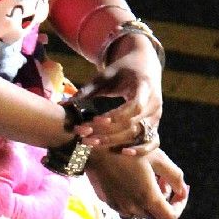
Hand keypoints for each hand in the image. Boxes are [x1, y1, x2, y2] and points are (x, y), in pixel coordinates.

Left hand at [68, 37, 162, 155]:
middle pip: (132, 124)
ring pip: (138, 135)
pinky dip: (141, 150)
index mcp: (144, 86)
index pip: (134, 106)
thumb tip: (62, 104)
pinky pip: (153, 142)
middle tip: (82, 134)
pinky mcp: (154, 125)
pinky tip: (123, 153)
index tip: (95, 120)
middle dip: (106, 132)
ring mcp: (156, 116)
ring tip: (90, 143)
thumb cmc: (121, 70)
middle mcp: (154, 103)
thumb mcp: (105, 76)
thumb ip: (87, 90)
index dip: (116, 116)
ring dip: (114, 141)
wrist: (144, 66)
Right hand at [86, 146, 188, 218]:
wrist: (94, 146)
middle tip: (163, 180)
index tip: (180, 192)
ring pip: (142, 212)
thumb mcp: (158, 158)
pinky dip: (136, 199)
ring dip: (150, 201)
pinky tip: (133, 180)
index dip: (180, 207)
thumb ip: (175, 176)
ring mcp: (120, 206)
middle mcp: (133, 207)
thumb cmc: (128, 148)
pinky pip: (128, 207)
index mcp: (147, 197)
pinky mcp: (109, 202)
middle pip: (157, 215)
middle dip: (165, 201)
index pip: (171, 218)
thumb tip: (182, 189)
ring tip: (148, 180)